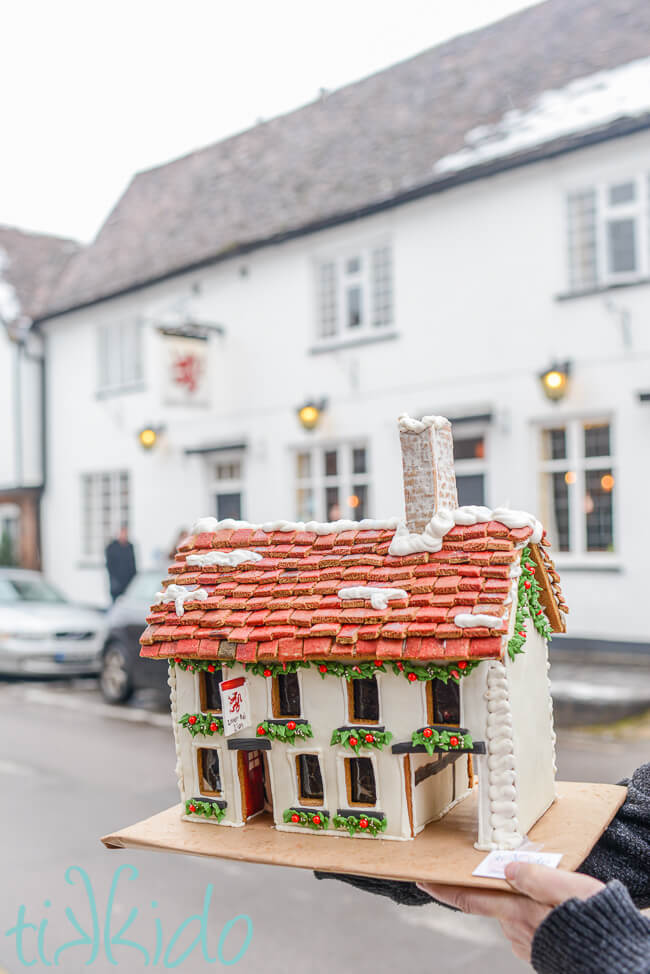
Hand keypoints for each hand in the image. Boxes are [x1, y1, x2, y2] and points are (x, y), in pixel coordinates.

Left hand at [417, 863, 604, 962]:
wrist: (612, 956)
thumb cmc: (592, 921)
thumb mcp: (566, 886)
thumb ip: (534, 876)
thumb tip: (506, 867)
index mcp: (516, 911)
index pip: (469, 898)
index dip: (442, 889)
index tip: (420, 880)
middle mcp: (516, 930)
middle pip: (496, 902)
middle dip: (501, 889)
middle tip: (523, 878)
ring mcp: (527, 944)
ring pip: (514, 914)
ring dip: (523, 903)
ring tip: (553, 897)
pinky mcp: (540, 952)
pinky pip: (529, 927)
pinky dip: (536, 916)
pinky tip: (556, 913)